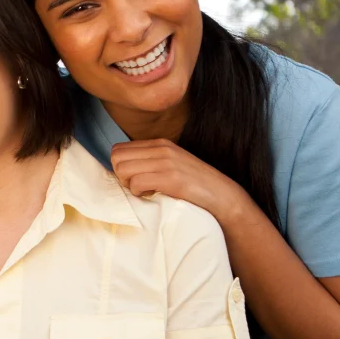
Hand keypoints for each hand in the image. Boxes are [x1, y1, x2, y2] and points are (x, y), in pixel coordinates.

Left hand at [109, 139, 246, 222]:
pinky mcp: (171, 178)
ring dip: (128, 185)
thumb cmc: (194, 184)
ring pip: (123, 170)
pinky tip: (152, 195)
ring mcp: (166, 162)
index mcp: (159, 143)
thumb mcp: (171, 164)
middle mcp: (161, 148)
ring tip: (145, 191)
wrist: (222, 195)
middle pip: (116, 158)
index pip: (118, 149)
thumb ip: (150, 161)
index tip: (133, 179)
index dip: (120, 167)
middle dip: (120, 176)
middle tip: (136, 187)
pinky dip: (138, 193)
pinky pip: (136, 183)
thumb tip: (121, 170)